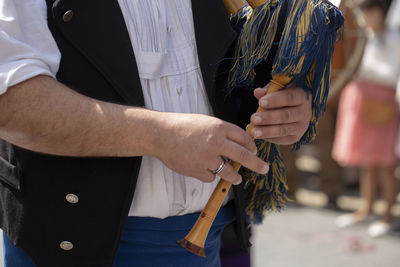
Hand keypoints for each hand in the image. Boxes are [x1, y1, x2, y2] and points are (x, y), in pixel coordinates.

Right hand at [154, 113, 268, 184]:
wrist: (161, 134)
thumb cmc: (182, 126)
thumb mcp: (206, 122)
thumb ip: (222, 131)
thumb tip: (237, 142)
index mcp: (219, 127)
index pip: (244, 138)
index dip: (251, 146)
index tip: (254, 151)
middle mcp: (216, 143)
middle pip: (244, 156)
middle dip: (257, 164)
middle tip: (264, 169)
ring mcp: (207, 158)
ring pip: (229, 172)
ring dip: (235, 177)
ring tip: (237, 179)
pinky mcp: (198, 170)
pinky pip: (211, 177)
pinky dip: (209, 174)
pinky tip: (202, 168)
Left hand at [250, 84, 311, 144]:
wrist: (295, 111)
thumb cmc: (284, 97)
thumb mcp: (278, 90)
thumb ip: (268, 90)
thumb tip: (257, 92)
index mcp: (302, 96)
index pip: (289, 97)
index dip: (275, 100)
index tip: (261, 102)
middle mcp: (304, 112)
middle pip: (286, 115)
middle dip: (269, 118)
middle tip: (254, 118)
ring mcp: (301, 126)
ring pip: (284, 130)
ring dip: (267, 131)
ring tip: (254, 131)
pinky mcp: (295, 137)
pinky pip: (282, 139)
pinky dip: (269, 138)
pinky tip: (258, 135)